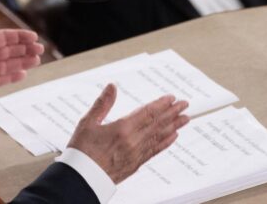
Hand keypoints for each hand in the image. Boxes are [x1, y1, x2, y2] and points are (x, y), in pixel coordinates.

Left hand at [0, 4, 43, 103]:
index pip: (3, 38)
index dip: (18, 37)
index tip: (32, 36)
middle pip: (8, 51)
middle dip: (24, 49)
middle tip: (40, 49)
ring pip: (7, 65)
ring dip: (22, 62)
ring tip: (36, 60)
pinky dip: (12, 77)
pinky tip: (23, 73)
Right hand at [67, 84, 189, 183]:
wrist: (82, 179)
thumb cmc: (82, 152)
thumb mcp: (88, 123)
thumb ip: (102, 104)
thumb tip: (112, 87)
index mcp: (122, 129)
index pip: (148, 113)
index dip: (161, 105)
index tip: (172, 98)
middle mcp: (133, 142)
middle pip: (158, 124)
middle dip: (173, 113)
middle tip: (185, 105)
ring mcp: (136, 154)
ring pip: (159, 137)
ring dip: (174, 126)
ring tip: (185, 118)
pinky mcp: (135, 164)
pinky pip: (155, 151)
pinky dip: (166, 143)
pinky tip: (173, 137)